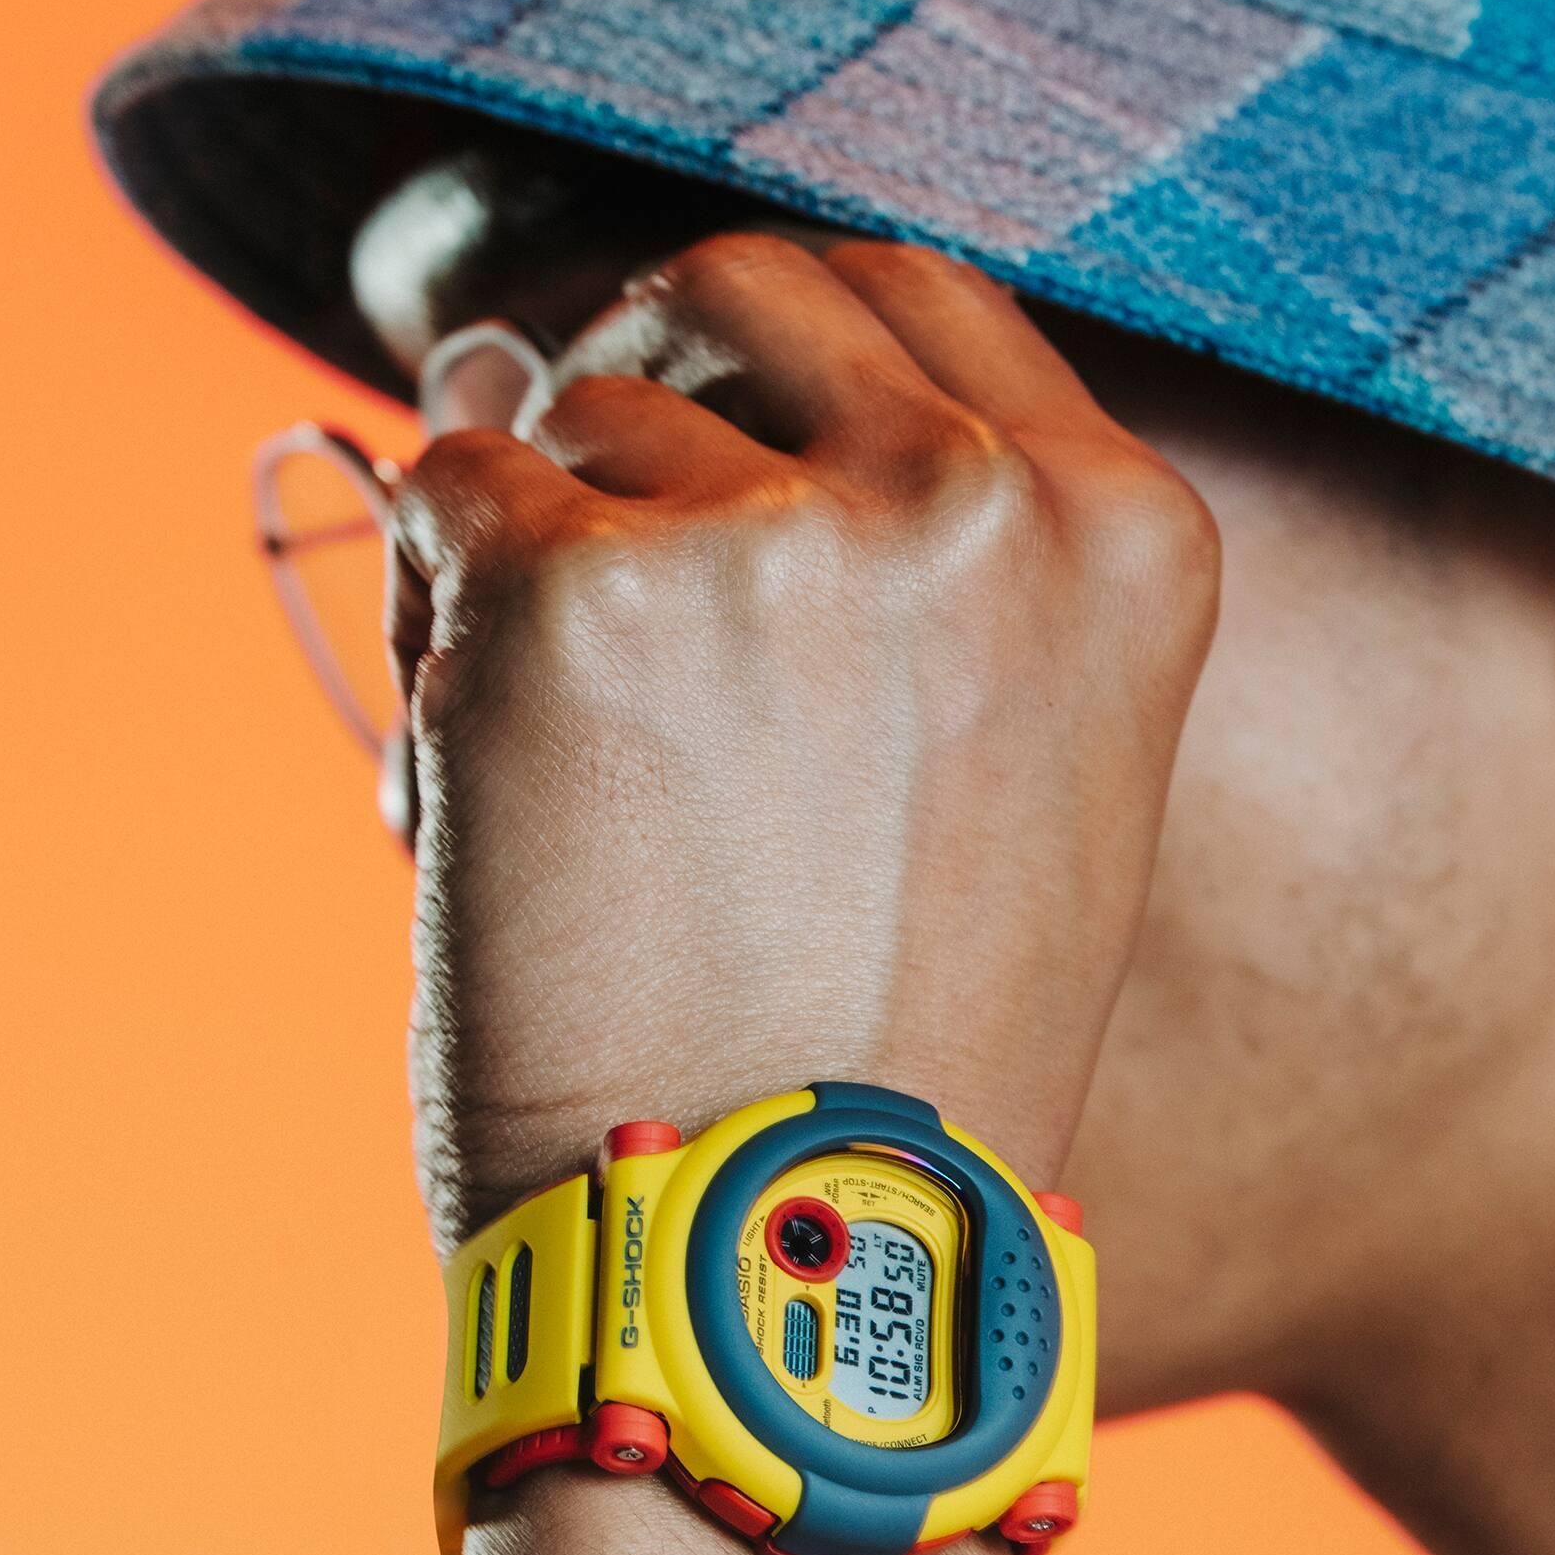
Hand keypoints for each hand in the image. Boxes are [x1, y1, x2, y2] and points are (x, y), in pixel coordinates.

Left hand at [389, 232, 1218, 1249]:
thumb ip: (937, 581)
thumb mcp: (1026, 783)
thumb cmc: (898, 1053)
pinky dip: (436, 602)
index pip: (919, 298)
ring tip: (561, 747)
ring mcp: (775, 537)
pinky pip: (450, 484)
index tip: (717, 399)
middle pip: (746, 289)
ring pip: (584, 409)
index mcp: (1118, 540)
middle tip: (591, 500)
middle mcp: (974, 499)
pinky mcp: (575, 599)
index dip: (786, 340)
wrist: (803, 1265)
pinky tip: (475, 762)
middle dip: (653, 374)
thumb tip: (717, 408)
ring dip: (545, 535)